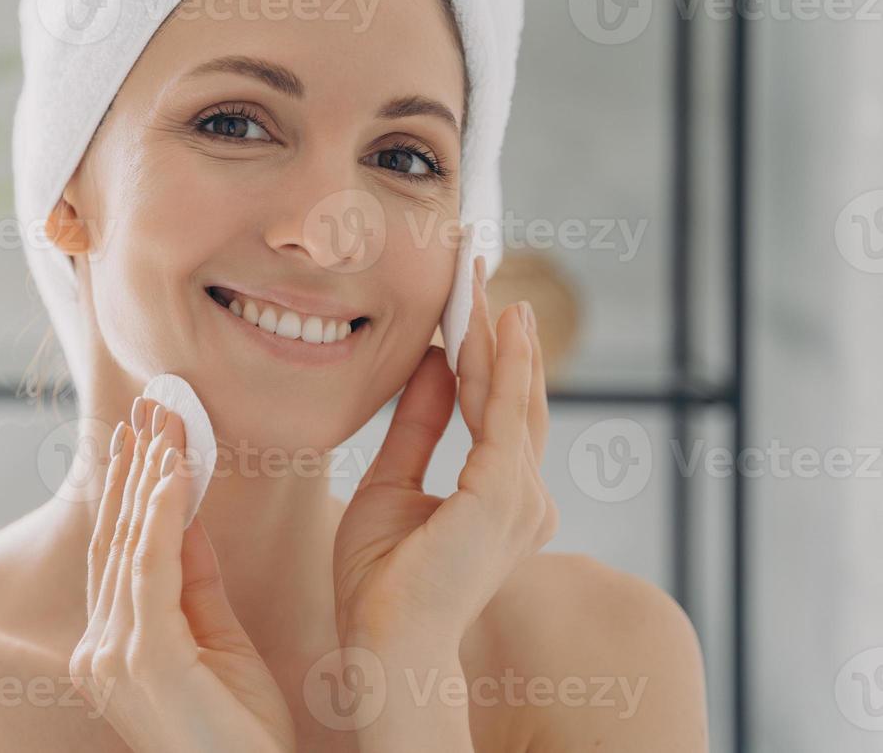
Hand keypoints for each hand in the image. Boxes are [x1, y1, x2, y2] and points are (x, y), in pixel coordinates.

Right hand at [69, 397, 294, 752]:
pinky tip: (170, 475)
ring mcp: (113, 658)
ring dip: (148, 478)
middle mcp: (100, 651)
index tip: (143, 436)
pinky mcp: (142, 661)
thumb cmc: (242, 740)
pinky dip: (159, 517)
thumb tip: (185, 518)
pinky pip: (150, 571)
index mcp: (112, 649)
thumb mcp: (221, 645)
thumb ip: (197, 584)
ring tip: (166, 424)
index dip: (128, 490)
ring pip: (129, 546)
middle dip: (133, 468)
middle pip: (114, 539)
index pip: (118, 552)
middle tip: (150, 408)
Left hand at [332, 255, 559, 648]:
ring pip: (511, 396)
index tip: (473, 300)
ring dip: (497, 333)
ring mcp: (522, 498)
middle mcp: (525, 498)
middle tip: (480, 266)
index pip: (499, 409)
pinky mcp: (504, 495)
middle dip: (497, 329)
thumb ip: (419, 426)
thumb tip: (433, 364)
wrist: (382, 641)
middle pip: (515, 394)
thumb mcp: (393, 482)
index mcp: (502, 499)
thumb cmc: (382, 580)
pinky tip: (501, 322)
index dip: (488, 352)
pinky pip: (506, 414)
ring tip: (483, 277)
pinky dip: (504, 364)